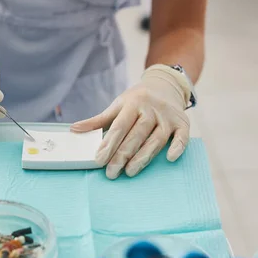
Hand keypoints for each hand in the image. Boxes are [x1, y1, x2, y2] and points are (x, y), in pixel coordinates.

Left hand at [71, 65, 189, 178]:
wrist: (166, 85)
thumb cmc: (138, 100)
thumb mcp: (118, 105)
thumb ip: (98, 120)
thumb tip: (75, 129)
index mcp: (133, 103)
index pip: (119, 126)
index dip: (109, 144)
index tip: (99, 160)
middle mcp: (151, 109)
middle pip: (136, 135)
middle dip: (123, 155)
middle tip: (111, 172)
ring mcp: (168, 116)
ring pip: (156, 139)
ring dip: (143, 156)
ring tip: (130, 172)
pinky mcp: (183, 123)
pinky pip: (182, 137)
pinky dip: (177, 147)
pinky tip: (169, 158)